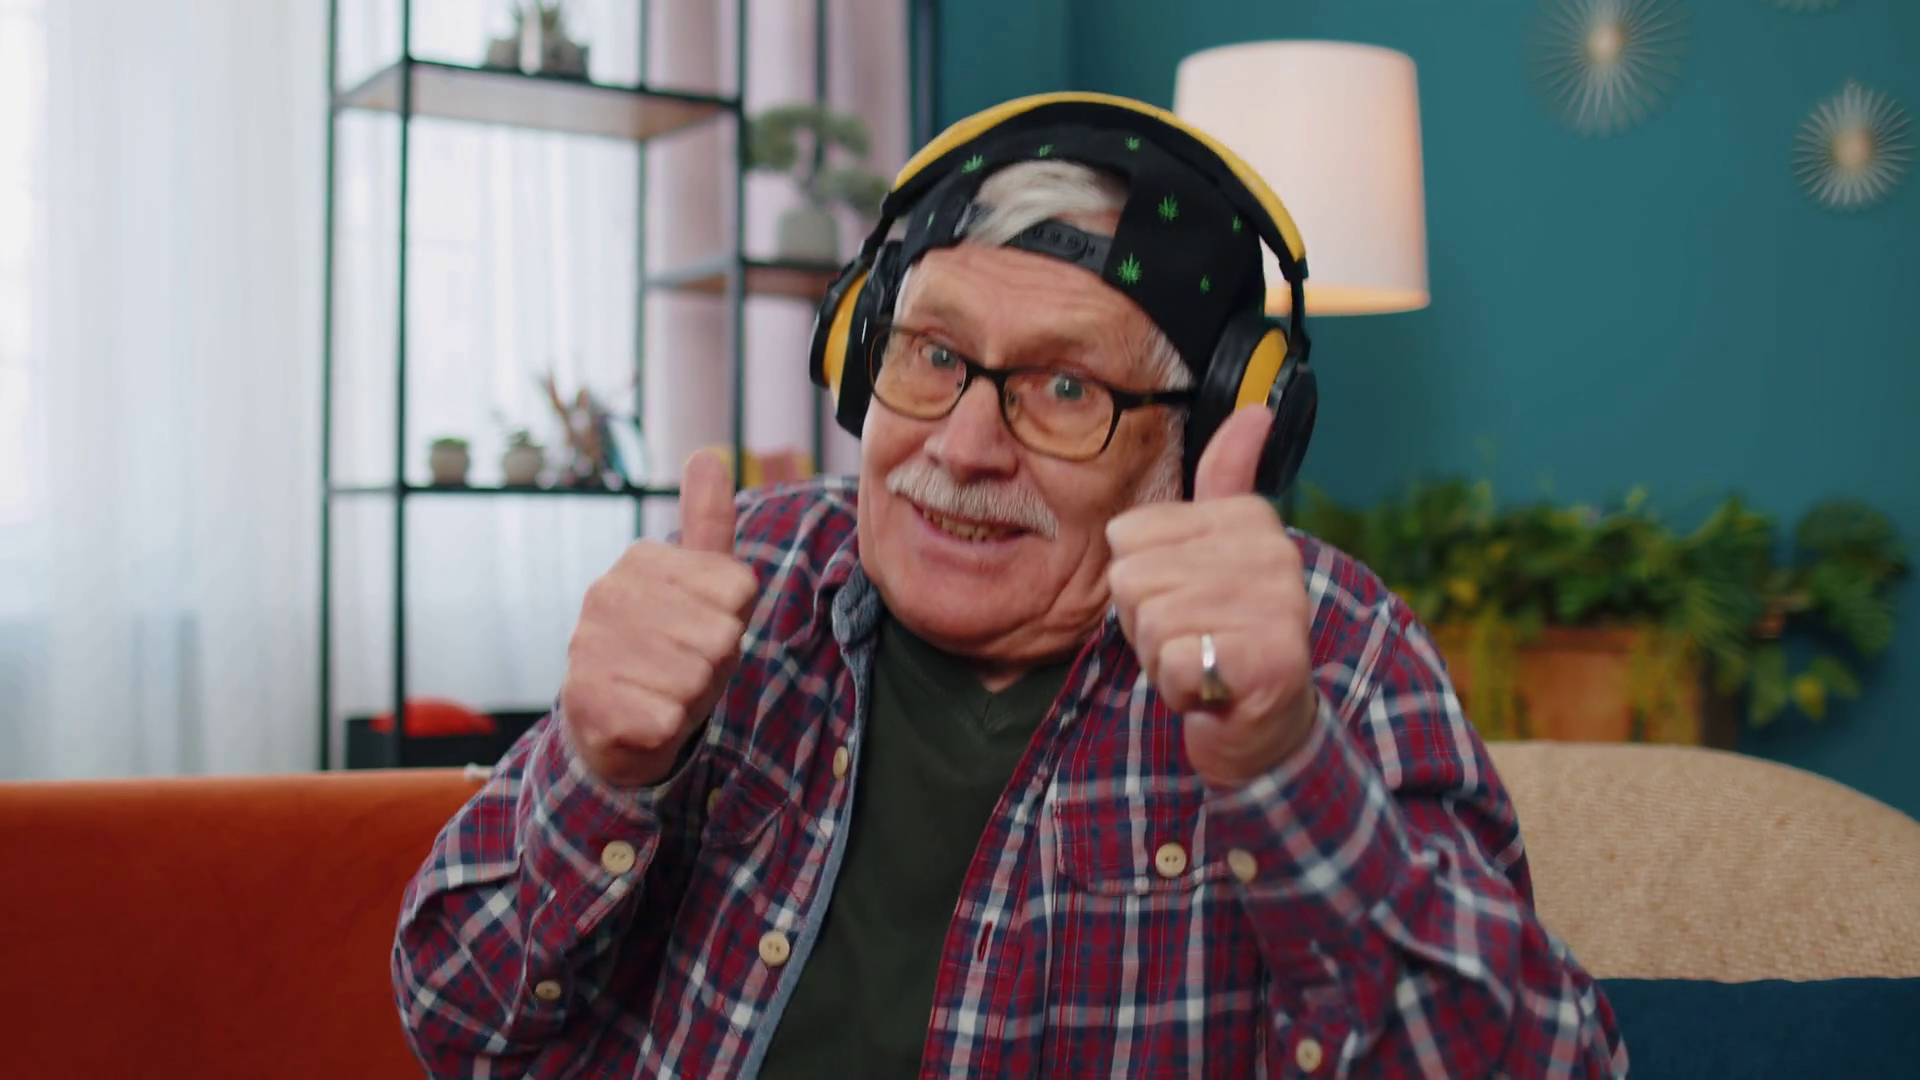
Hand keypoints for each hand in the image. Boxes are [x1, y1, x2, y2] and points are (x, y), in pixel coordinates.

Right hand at [560, 450, 758, 787]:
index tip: (702, 628)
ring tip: (663, 691)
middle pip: (721, 637)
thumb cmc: (672, 649)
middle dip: (715, 664)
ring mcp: (589, 645)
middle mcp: (607, 593)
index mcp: (642, 559)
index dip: (733, 622)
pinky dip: (667, 728)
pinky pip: (666, 719)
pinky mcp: (585, 700)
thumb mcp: (704, 585)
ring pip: (695, 679)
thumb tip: (708, 454)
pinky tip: (644, 718)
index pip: (738, 591)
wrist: (612, 724)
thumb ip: (708, 523)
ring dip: (691, 697)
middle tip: (685, 668)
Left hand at [1105, 405, 1317, 788]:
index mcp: (1249, 519)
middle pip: (1131, 579)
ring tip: (1202, 661)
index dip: (1141, 580)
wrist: (1266, 725)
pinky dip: (1179, 689)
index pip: (1127, 536)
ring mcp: (1275, 608)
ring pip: (1149, 623)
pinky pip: (1173, 663)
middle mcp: (1271, 554)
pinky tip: (1210, 690)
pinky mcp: (1268, 662)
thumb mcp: (1215, 550)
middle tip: (1192, 639)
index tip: (1185, 601)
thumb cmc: (1225, 632)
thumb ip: (1226, 480)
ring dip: (1161, 659)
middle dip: (1146, 624)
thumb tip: (1258, 411)